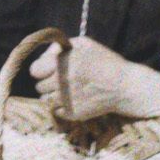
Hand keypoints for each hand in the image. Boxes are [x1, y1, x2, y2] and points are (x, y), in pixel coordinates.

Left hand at [27, 36, 159, 123]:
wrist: (125, 87)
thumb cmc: (104, 62)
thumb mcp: (84, 44)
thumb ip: (59, 47)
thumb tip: (43, 56)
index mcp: (62, 64)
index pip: (34, 71)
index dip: (41, 69)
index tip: (50, 69)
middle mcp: (61, 82)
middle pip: (39, 86)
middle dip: (49, 82)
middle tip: (64, 80)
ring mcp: (66, 100)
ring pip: (45, 100)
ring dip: (54, 95)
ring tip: (70, 90)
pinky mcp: (72, 114)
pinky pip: (56, 111)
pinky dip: (62, 107)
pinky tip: (75, 100)